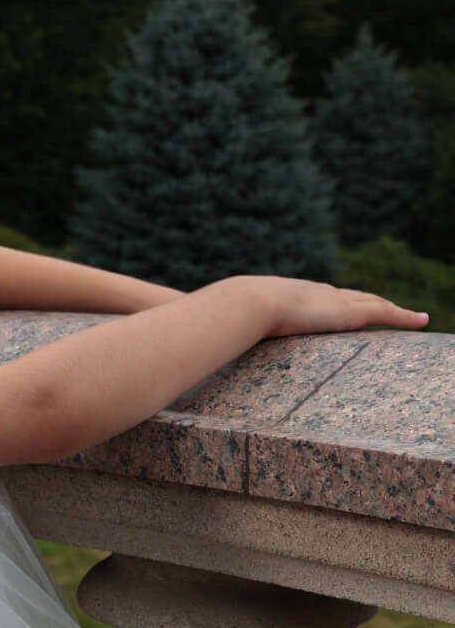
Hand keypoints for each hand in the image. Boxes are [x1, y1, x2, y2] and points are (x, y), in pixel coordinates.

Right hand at [229, 275, 429, 338]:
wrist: (248, 303)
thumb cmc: (235, 314)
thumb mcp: (235, 321)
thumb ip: (229, 327)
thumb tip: (206, 334)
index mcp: (295, 295)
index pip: (323, 296)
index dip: (337, 300)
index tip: (345, 304)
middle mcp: (319, 293)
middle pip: (353, 296)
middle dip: (370, 302)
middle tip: (387, 307)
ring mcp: (335, 301)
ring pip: (373, 303)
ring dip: (392, 309)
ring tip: (412, 316)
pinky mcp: (348, 314)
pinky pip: (385, 313)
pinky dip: (404, 316)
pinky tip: (422, 320)